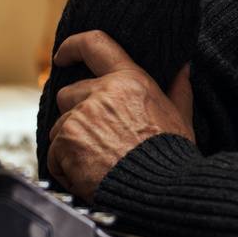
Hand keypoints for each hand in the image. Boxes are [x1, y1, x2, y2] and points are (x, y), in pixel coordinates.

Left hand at [46, 31, 194, 199]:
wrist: (160, 191)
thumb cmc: (172, 157)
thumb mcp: (181, 117)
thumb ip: (179, 89)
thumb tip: (183, 68)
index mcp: (129, 81)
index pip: (94, 45)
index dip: (73, 47)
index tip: (63, 56)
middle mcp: (102, 93)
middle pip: (68, 94)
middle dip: (75, 115)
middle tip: (95, 139)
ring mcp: (81, 117)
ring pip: (60, 127)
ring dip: (71, 145)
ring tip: (97, 164)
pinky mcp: (67, 142)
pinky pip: (54, 154)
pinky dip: (65, 168)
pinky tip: (87, 177)